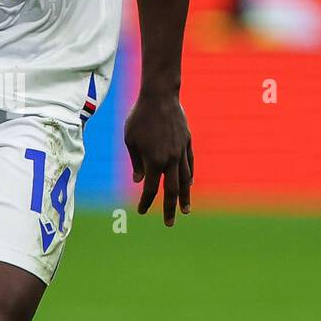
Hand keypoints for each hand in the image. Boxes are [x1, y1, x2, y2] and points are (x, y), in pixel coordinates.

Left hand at [124, 92, 192, 225]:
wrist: (160, 96)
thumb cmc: (139, 117)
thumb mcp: (130, 140)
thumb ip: (136, 162)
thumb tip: (139, 181)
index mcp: (154, 161)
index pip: (151, 189)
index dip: (145, 201)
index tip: (141, 211)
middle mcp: (170, 160)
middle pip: (171, 190)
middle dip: (169, 209)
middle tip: (169, 223)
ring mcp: (181, 151)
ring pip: (185, 179)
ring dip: (184, 197)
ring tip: (185, 210)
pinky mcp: (187, 141)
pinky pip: (190, 163)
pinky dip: (189, 175)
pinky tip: (188, 184)